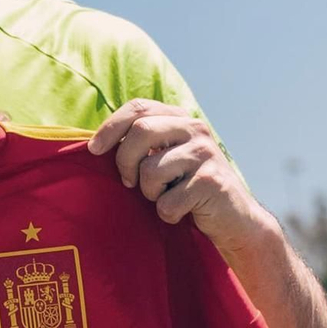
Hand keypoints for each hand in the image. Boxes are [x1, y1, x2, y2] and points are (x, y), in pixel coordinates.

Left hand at [88, 100, 273, 257]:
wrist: (233, 219)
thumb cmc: (188, 190)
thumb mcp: (166, 159)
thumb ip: (143, 145)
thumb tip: (96, 143)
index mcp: (181, 119)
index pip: (139, 108)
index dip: (111, 126)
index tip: (93, 149)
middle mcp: (196, 129)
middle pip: (141, 132)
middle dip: (125, 162)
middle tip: (129, 183)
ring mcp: (205, 154)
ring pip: (151, 170)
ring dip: (150, 193)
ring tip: (166, 197)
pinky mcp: (211, 182)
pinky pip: (167, 202)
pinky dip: (168, 214)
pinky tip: (183, 212)